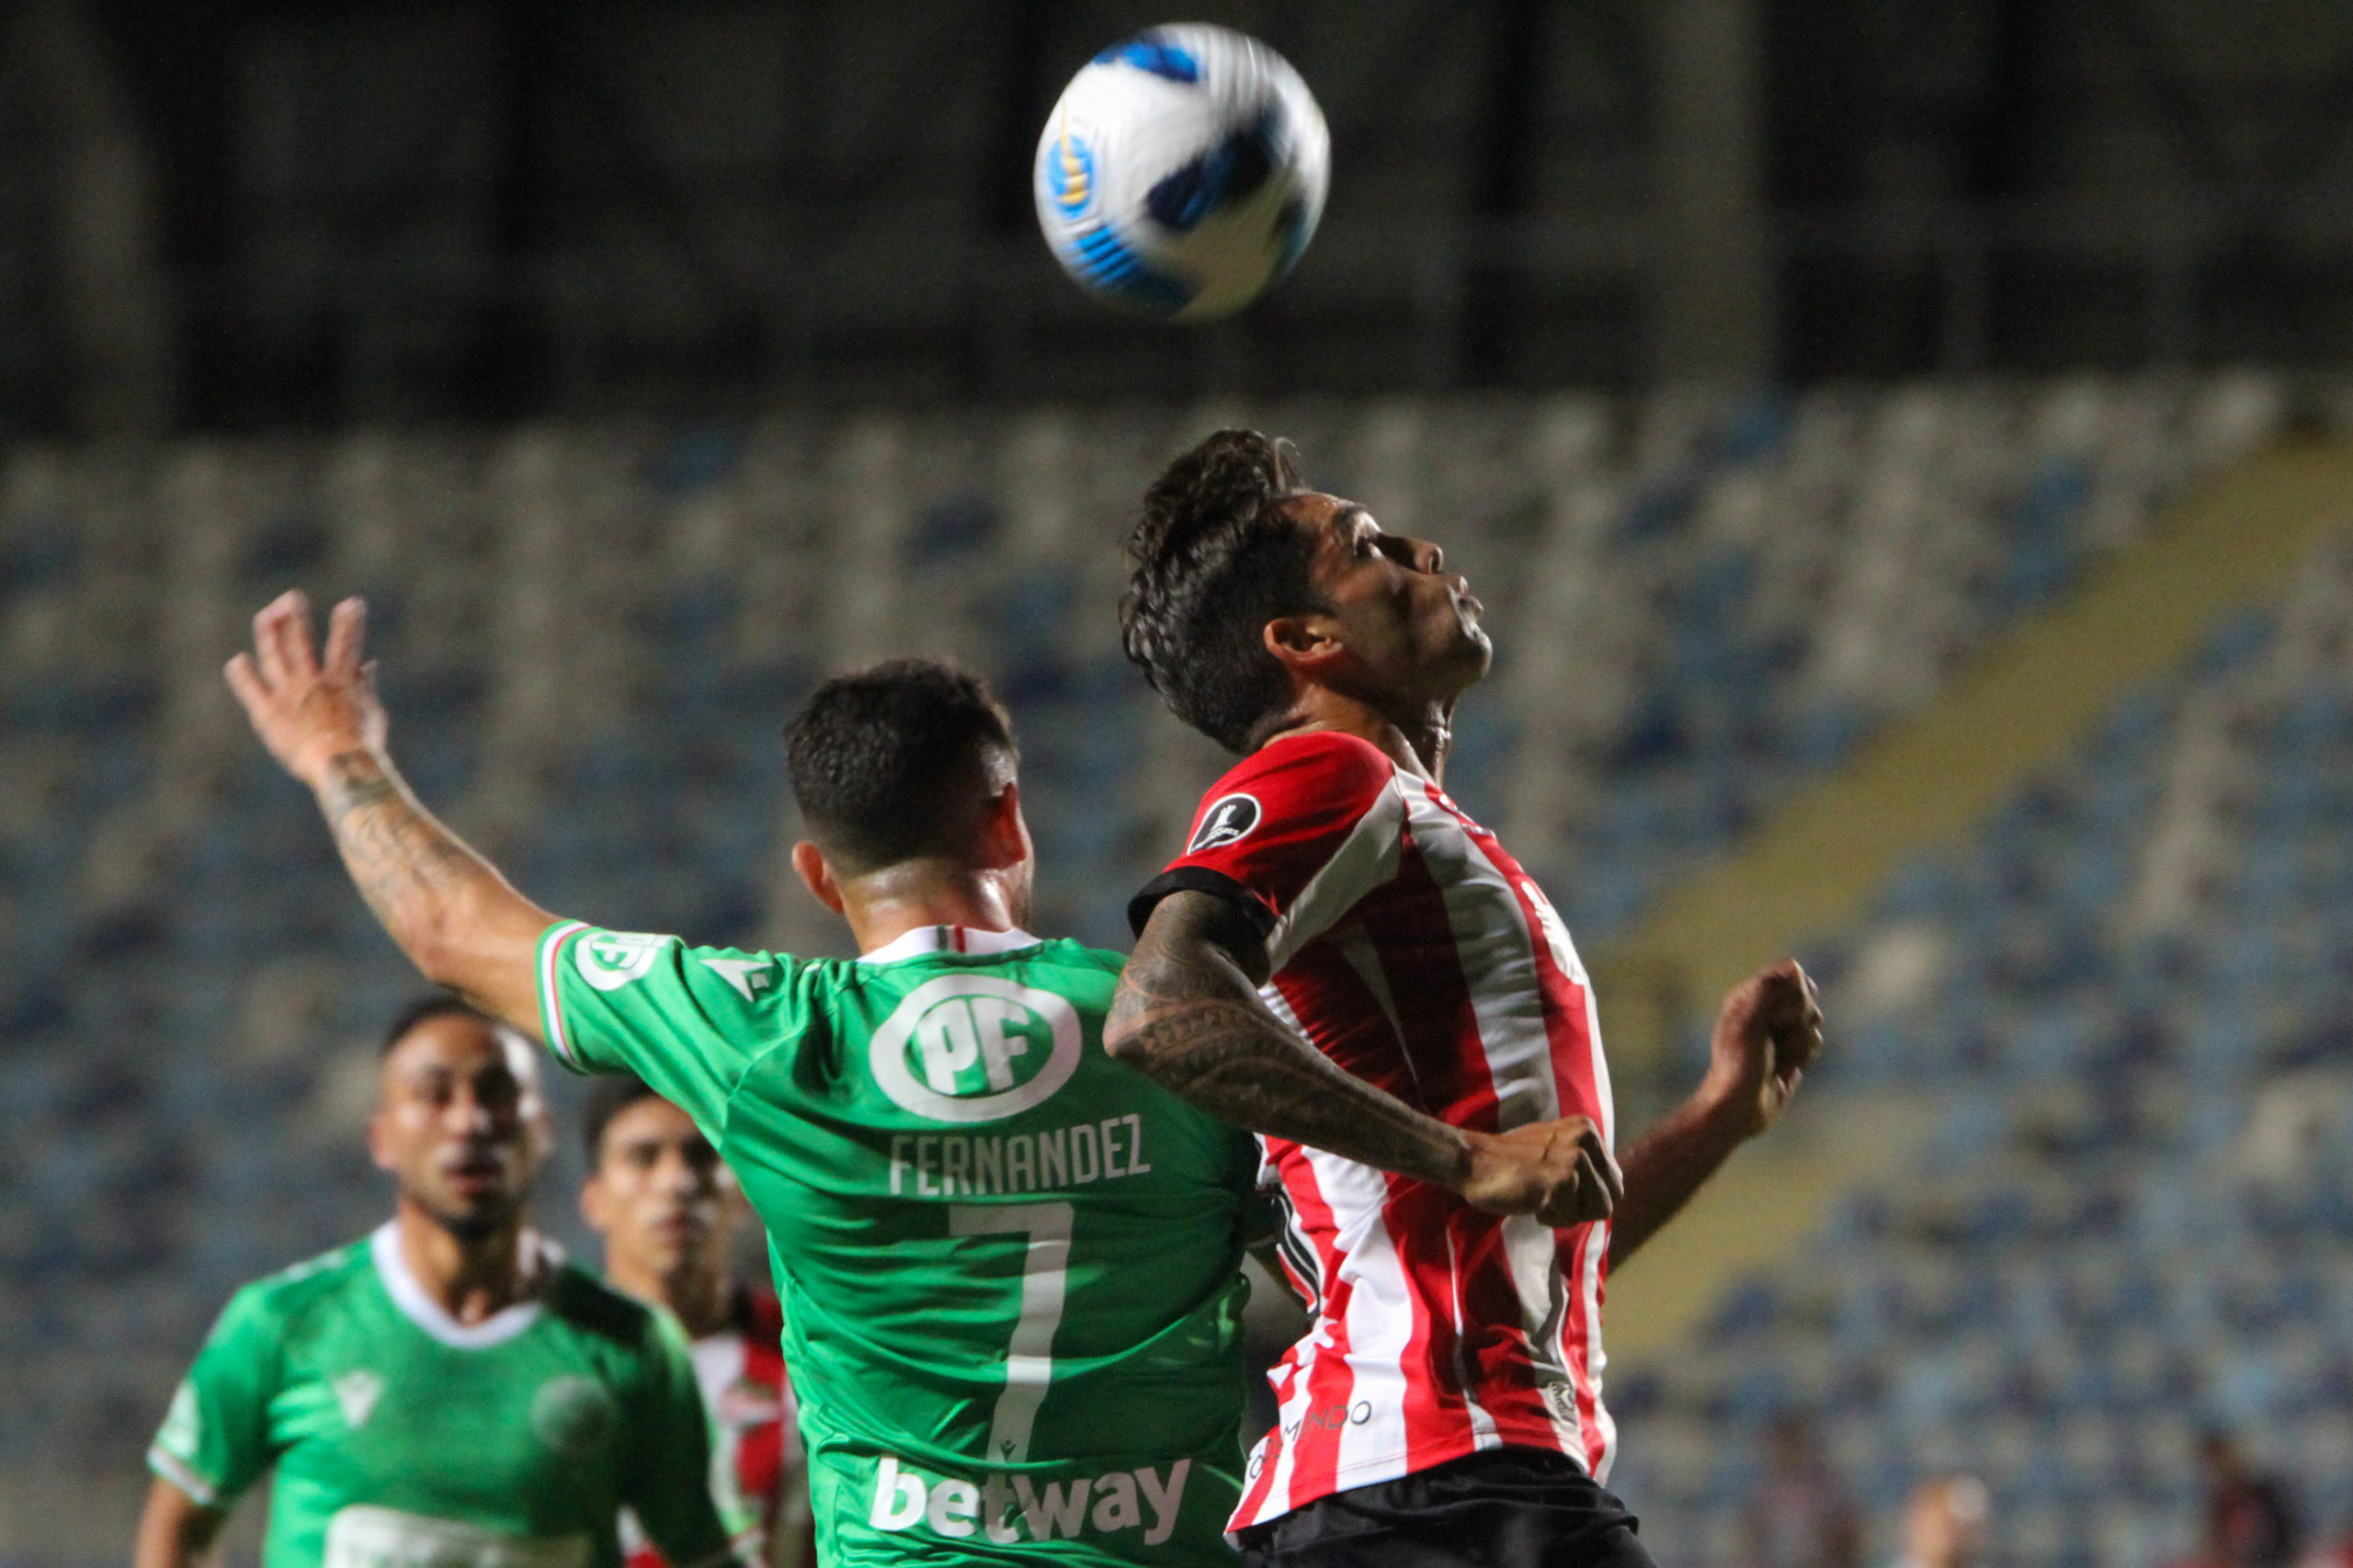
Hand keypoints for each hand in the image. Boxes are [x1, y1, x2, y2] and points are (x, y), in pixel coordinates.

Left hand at [224, 590, 384, 789]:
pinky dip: (243, 674)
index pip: (346, 643)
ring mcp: (288, 695)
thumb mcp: (372, 713)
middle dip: (295, 617)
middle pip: (299, 642)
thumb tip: (370, 666)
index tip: (352, 603)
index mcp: (340, 681)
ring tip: (268, 615)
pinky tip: (238, 661)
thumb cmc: (362, 745)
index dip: (349, 621)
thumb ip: (367, 686)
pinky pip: (252, 689)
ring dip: (269, 633)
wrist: (339, 768)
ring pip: (274, 656)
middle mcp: (311, 682)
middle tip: (291, 597)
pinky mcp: (269, 713)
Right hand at [1458, 1115, 1621, 1226]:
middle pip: (1610, 1199)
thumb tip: (1612, 1190)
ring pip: (1595, 1211)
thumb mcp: (1557, 1147)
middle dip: (1582, 1207)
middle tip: (1552, 1195)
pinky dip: (1549, 1217)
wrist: (1473, 1162)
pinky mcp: (1561, 1183)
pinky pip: (1570, 1219)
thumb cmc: (1512, 1160)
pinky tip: (1531, 1201)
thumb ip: (1585, 1163)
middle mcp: (1586, 1140)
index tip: (1561, 1187)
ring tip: (1542, 1196)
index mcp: (1587, 1130)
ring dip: (1567, 1213)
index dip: (1589, 1195)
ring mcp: (1574, 1161)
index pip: (1614, 1181)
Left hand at [1699, 959, 1822, 1141]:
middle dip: (1797, 1018)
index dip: (1794, 991)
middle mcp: (1766, 1009)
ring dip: (1799, 1041)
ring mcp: (1780, 1030)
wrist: (1740, 1106)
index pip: (1789, 974)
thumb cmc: (1738, 1063)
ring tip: (1777, 1057)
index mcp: (1749, 996)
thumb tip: (1795, 967)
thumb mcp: (1749, 1023)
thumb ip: (1769, 991)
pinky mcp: (1793, 1050)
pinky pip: (1814, 1041)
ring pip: (1813, 1020)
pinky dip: (1802, 1054)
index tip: (1779, 1012)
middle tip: (1774, 1036)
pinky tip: (1785, 1068)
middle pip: (1805, 996)